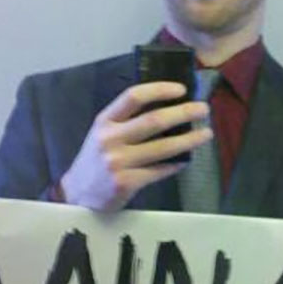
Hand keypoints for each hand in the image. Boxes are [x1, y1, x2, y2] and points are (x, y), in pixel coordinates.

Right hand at [61, 81, 211, 210]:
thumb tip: (168, 107)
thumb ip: (127, 121)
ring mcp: (118, 162)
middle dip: (184, 112)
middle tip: (204, 109)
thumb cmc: (96, 159)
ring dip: (189, 140)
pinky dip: (176, 165)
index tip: (182, 89)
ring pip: (163, 147)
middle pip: (154, 120)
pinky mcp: (126, 183)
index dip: (160, 90)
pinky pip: (159, 171)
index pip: (134, 96)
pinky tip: (186, 160)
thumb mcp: (103, 133)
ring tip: (206, 134)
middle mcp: (110, 139)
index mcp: (105, 121)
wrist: (77, 194)